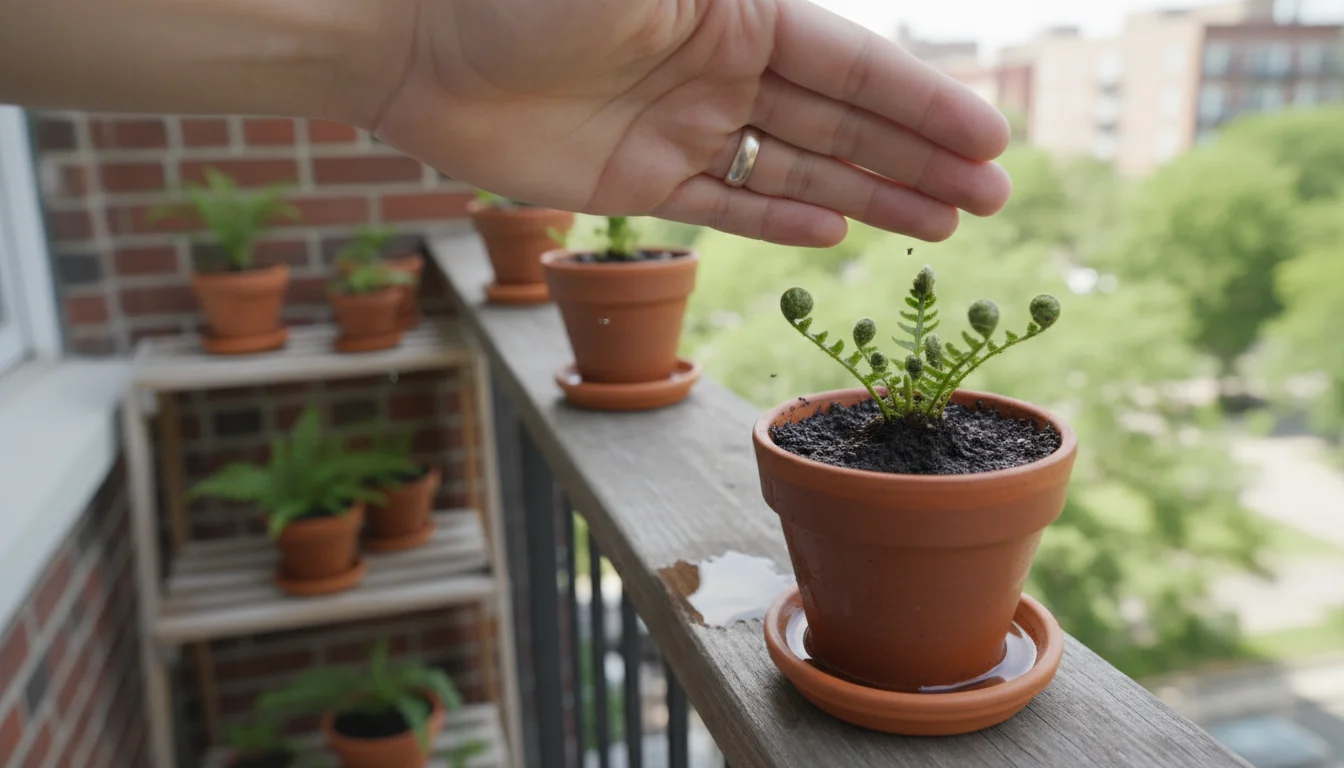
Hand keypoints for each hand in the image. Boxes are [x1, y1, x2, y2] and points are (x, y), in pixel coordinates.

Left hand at [369, 0, 1012, 246]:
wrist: (414, 43)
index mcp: (735, 9)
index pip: (851, 64)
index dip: (922, 103)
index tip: (988, 138)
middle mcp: (718, 68)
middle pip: (840, 121)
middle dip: (917, 156)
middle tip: (992, 196)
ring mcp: (680, 127)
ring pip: (797, 169)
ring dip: (871, 194)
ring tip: (944, 226)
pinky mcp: (635, 181)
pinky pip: (726, 205)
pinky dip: (782, 221)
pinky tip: (838, 234)